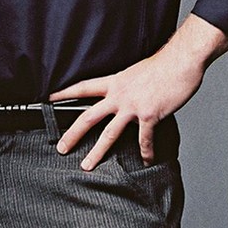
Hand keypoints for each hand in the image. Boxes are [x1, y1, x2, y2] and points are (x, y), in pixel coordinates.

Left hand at [52, 15, 227, 169]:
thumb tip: (122, 92)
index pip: (82, 87)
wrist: (179, 63)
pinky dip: (146, 152)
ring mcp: (132, 107)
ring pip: (109, 133)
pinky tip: (146, 161)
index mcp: (113, 82)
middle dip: (73, 134)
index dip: (63, 93)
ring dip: (97, 152)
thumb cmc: (161, 65)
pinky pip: (144, 138)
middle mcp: (118, 96)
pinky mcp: (149, 115)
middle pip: (88, 117)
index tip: (48, 99)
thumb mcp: (134, 71)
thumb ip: (125, 85)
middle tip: (61, 147)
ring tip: (87, 165)